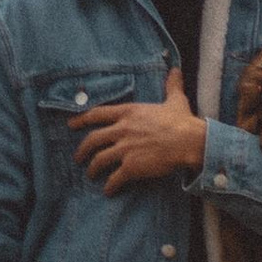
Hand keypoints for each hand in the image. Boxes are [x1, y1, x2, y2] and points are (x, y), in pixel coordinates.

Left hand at [77, 59, 206, 194]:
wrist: (190, 142)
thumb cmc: (182, 121)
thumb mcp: (175, 100)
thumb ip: (171, 85)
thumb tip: (175, 70)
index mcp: (128, 112)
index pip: (97, 114)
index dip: (81, 119)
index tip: (71, 124)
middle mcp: (122, 130)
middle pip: (92, 140)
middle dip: (82, 150)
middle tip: (78, 157)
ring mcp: (125, 149)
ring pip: (99, 160)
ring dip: (92, 169)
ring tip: (91, 175)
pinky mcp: (131, 167)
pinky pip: (114, 178)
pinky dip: (109, 186)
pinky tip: (108, 191)